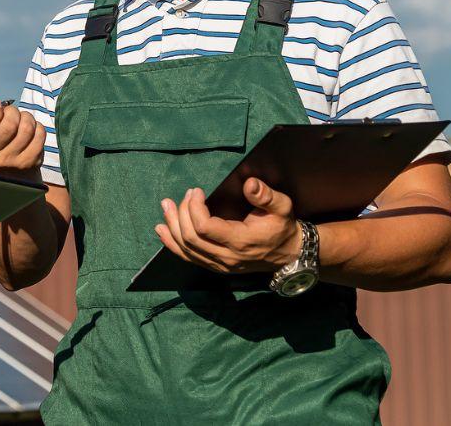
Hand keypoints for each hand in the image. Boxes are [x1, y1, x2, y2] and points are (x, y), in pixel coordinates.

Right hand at [0, 99, 45, 176]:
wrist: (7, 166)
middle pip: (10, 125)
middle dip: (12, 111)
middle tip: (10, 113)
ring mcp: (11, 161)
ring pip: (27, 128)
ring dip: (26, 117)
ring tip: (21, 120)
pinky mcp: (29, 161)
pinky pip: (39, 134)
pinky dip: (37, 126)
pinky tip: (30, 130)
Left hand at [155, 178, 302, 273]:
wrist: (288, 253)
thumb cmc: (282, 227)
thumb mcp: (282, 207)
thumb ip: (266, 195)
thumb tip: (249, 184)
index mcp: (240, 241)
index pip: (205, 228)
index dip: (194, 208)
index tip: (196, 191)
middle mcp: (227, 257)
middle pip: (191, 238)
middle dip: (180, 214)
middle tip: (182, 195)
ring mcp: (219, 264)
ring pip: (186, 249)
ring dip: (172, 227)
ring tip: (166, 206)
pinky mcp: (215, 266)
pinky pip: (189, 257)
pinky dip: (172, 244)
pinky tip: (162, 230)